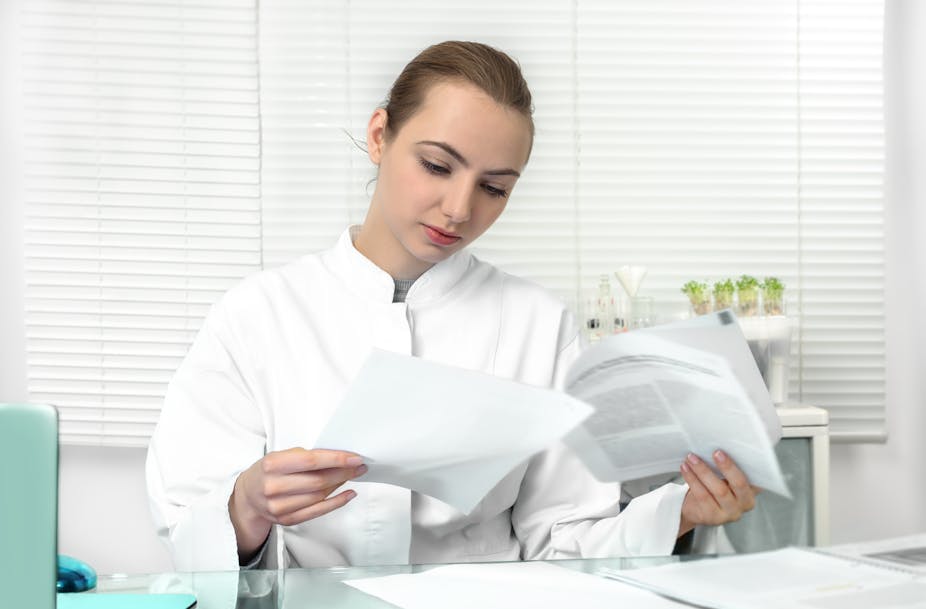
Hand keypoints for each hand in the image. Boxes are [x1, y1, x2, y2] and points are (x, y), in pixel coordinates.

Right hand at [228, 448, 366, 562]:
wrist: (248, 496)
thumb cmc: (269, 471)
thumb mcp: (280, 456)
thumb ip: (305, 457)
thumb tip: (338, 457)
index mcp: (272, 465)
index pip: (311, 461)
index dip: (336, 459)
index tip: (355, 457)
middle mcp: (274, 486)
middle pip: (318, 481)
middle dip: (343, 472)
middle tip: (360, 466)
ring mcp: (279, 506)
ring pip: (319, 496)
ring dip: (340, 485)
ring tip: (352, 475)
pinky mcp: (286, 520)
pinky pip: (317, 512)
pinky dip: (336, 503)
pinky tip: (348, 494)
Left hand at [677, 450, 760, 537]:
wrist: (696, 509)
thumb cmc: (714, 487)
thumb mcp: (726, 478)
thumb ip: (729, 467)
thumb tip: (724, 444)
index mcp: (752, 491)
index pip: (754, 477)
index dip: (748, 465)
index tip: (737, 452)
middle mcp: (745, 504)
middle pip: (739, 484)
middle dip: (727, 467)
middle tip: (716, 452)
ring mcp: (729, 513)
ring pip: (718, 489)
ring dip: (704, 471)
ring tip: (692, 458)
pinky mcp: (713, 517)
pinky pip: (703, 495)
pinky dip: (692, 479)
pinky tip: (685, 468)